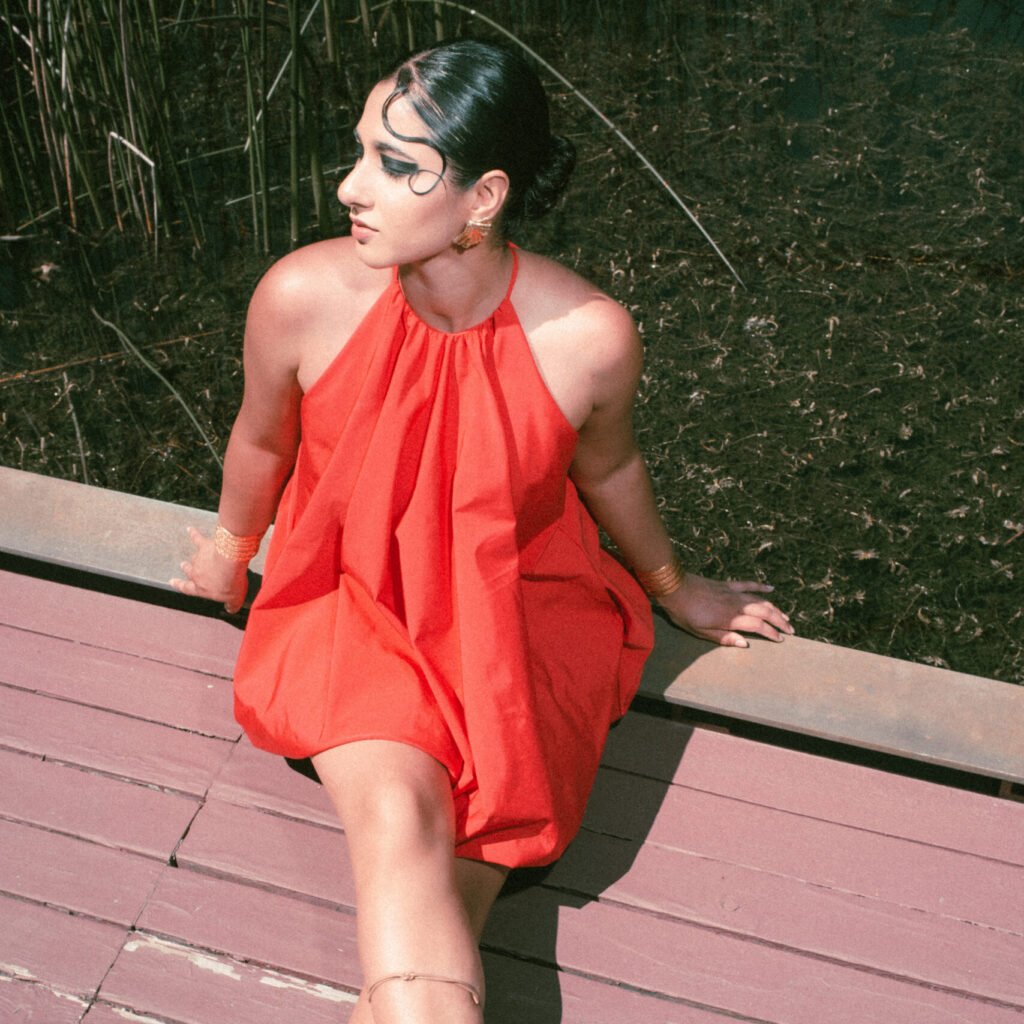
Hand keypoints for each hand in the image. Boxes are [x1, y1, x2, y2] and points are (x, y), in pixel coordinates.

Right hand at [169, 526, 249, 613]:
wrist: (230, 562)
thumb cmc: (231, 582)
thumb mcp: (234, 599)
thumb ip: (231, 605)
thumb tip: (231, 609)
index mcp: (201, 588)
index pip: (187, 588)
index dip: (179, 585)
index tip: (172, 582)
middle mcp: (196, 573)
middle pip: (189, 571)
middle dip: (186, 569)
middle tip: (183, 565)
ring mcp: (199, 559)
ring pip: (193, 558)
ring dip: (194, 557)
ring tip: (192, 555)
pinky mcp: (205, 546)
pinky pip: (197, 538)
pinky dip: (193, 533)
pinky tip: (189, 529)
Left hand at [656, 572, 793, 647]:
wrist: (674, 587)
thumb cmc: (684, 613)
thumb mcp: (700, 632)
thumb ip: (723, 638)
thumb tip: (745, 643)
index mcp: (730, 618)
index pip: (758, 626)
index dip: (771, 633)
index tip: (780, 639)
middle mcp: (736, 605)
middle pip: (765, 612)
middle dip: (780, 621)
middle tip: (790, 630)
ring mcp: (732, 593)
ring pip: (760, 599)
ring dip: (775, 608)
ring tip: (785, 616)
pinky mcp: (727, 584)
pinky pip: (748, 584)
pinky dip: (760, 586)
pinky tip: (771, 588)